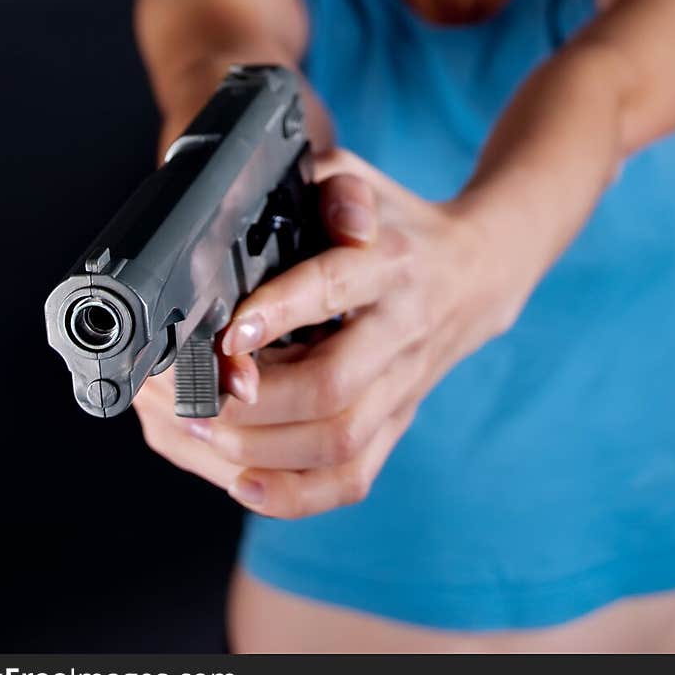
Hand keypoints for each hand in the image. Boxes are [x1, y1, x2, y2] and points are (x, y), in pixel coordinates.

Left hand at [132, 147, 507, 518]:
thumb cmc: (399, 222)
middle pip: (332, 386)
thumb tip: (267, 192)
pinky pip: (354, 477)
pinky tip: (246, 485)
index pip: (334, 289)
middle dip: (254, 403)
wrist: (479, 271)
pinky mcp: (399, 421)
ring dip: (262, 448)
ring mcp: (403, 384)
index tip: (229, 332)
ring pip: (339, 440)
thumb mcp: (363, 180)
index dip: (280, 312)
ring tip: (204, 431)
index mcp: (389, 262)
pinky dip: (297, 494)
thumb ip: (324, 182)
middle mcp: (401, 329)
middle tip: (195, 395)